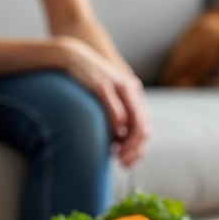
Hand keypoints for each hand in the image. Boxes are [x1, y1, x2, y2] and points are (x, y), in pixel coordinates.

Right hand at [57, 37, 151, 166]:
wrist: (72, 56)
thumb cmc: (87, 82)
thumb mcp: (106, 98)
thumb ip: (115, 117)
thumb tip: (118, 144)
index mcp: (134, 95)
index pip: (145, 128)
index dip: (139, 149)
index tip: (127, 163)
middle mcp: (131, 91)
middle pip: (144, 127)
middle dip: (136, 150)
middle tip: (124, 163)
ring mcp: (119, 88)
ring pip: (136, 122)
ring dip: (129, 143)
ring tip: (118, 155)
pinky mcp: (104, 86)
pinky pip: (118, 111)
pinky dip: (118, 127)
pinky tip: (113, 137)